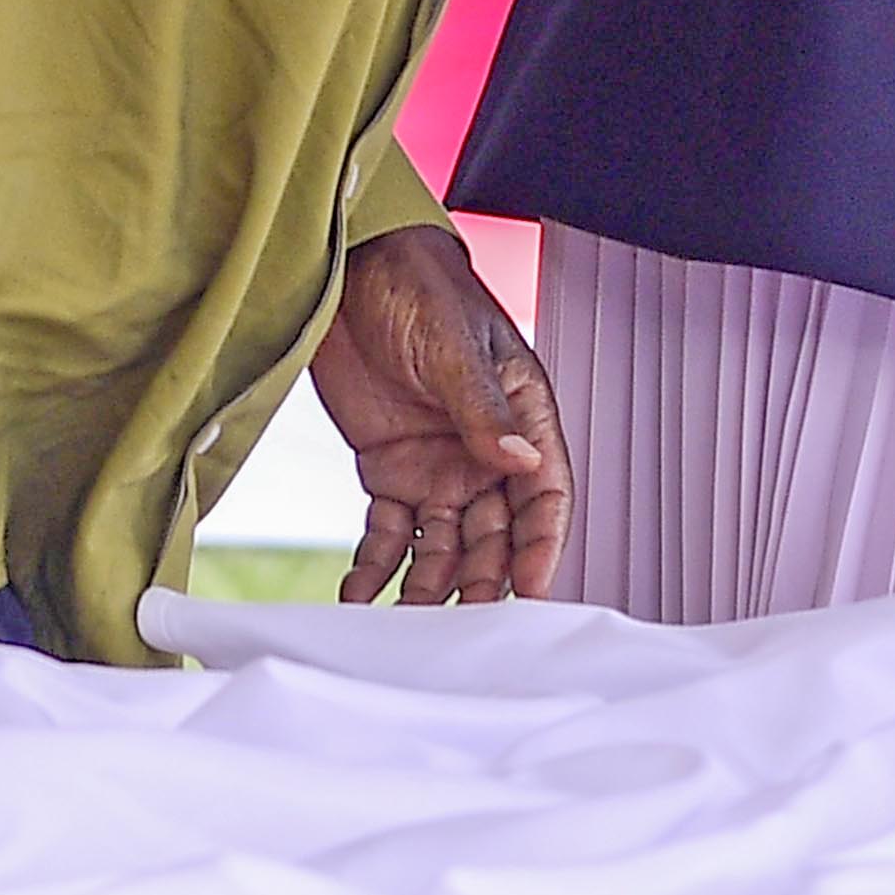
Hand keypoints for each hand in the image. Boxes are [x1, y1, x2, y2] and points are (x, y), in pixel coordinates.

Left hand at [310, 224, 564, 603]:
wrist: (349, 271)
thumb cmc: (420, 285)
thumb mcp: (454, 344)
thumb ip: (483, 408)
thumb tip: (520, 461)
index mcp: (521, 413)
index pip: (546, 491)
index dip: (543, 543)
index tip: (532, 588)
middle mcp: (484, 450)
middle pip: (495, 533)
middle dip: (482, 580)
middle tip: (462, 624)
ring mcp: (437, 466)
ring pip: (443, 545)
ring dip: (428, 585)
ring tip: (404, 621)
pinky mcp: (389, 471)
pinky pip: (388, 533)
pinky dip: (375, 566)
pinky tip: (359, 594)